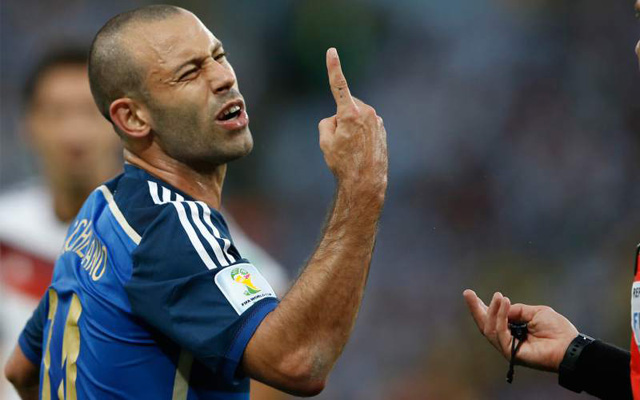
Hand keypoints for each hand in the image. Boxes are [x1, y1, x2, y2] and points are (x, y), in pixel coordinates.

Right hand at [318, 48, 386, 197]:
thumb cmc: (343, 163)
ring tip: (352, 149)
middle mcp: (366, 113)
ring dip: (351, 127)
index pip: (338, 86)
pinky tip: (361, 150)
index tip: (332, 51)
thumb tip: (337, 118)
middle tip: (340, 142)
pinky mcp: (381, 128)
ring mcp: (376, 120)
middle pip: (345, 108)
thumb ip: (327, 122)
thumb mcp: (325, 142)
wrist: (366, 181)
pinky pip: (364, 125)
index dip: (333, 68)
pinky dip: (360, 133)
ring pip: (355, 117)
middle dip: (339, 119)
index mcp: (350, 113)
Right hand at [463, 289, 578, 371]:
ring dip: (492, 310)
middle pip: (485, 325)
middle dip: (475, 309)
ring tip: (499, 296)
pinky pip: (500, 332)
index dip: (481, 307)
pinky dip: (500, 317)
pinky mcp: (511, 353)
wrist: (569, 345)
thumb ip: (517, 310)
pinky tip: (504, 303)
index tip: (471, 294)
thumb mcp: (535, 312)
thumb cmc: (557, 330)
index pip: (493, 319)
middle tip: (467, 293)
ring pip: (489, 328)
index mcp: (513, 331)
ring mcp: (508, 348)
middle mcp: (508, 340)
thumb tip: (501, 307)